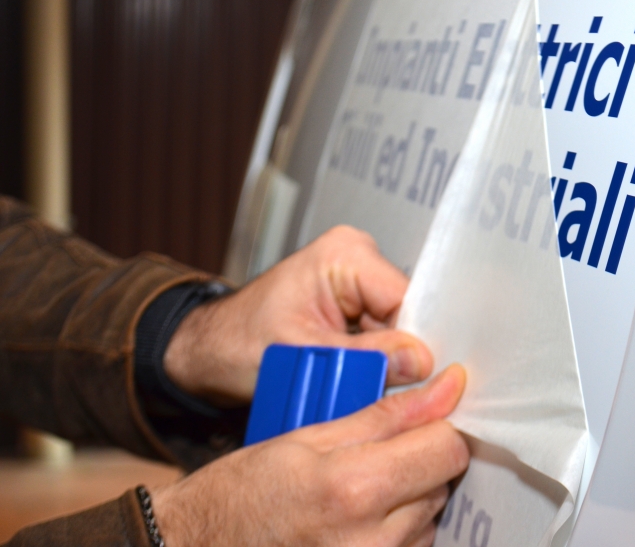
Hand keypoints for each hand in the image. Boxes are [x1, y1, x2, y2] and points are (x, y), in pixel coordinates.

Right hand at [153, 365, 468, 546]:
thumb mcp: (308, 437)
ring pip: (430, 518)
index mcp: (355, 489)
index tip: (423, 419)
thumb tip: (449, 387)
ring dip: (409, 499)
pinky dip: (396, 531)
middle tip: (372, 457)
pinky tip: (356, 523)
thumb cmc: (242, 494)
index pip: (447, 449)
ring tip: (356, 494)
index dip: (438, 427)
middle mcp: (374, 541)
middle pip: (442, 483)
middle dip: (419, 462)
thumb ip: (388, 414)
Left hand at [164, 226, 430, 404]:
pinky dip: (374, 364)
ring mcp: (359, 283)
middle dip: (396, 356)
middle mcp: (357, 260)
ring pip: (399, 332)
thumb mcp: (304, 353)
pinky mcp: (356, 307)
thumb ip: (367, 356)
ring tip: (350, 380)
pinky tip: (352, 377)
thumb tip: (420, 360)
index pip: (407, 298)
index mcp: (345, 255)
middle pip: (407, 315)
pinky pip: (384, 339)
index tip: (415, 378)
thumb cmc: (236, 342)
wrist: (209, 353)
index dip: (413, 343)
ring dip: (384, 364)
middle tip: (370, 384)